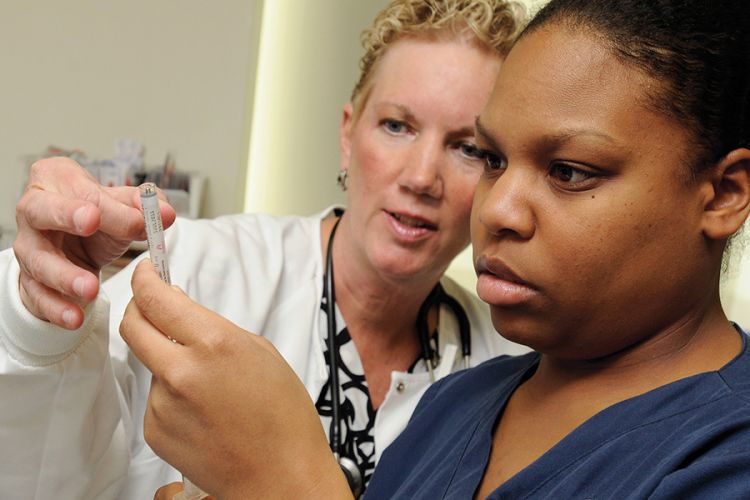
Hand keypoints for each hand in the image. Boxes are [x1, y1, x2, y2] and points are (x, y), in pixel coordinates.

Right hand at [13, 157, 174, 328]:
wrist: (72, 246)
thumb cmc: (95, 220)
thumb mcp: (121, 208)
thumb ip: (144, 207)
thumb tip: (166, 212)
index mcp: (56, 181)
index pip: (82, 189)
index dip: (108, 205)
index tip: (134, 219)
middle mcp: (34, 212)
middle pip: (40, 210)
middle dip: (66, 215)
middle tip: (91, 222)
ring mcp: (28, 249)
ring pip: (39, 261)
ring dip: (65, 276)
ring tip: (90, 288)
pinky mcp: (30, 282)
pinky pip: (39, 297)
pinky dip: (57, 309)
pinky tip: (75, 317)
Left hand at [121, 260, 351, 499]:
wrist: (280, 474)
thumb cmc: (283, 416)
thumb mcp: (260, 352)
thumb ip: (214, 327)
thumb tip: (178, 309)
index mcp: (214, 344)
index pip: (158, 299)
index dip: (146, 279)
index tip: (146, 273)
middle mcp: (182, 372)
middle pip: (133, 326)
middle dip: (139, 308)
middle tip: (153, 306)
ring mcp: (164, 404)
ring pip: (151, 365)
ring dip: (168, 361)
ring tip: (209, 385)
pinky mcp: (156, 431)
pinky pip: (155, 398)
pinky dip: (172, 395)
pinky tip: (204, 410)